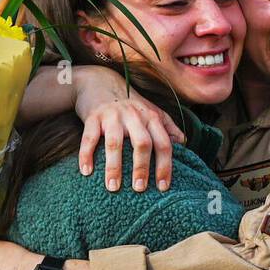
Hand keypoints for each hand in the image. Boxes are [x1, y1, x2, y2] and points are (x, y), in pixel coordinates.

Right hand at [73, 66, 182, 192]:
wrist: (100, 81)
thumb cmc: (130, 103)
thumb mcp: (151, 111)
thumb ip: (167, 126)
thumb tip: (183, 143)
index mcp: (151, 117)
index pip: (163, 143)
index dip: (165, 166)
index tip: (163, 187)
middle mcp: (134, 115)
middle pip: (142, 143)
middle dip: (141, 167)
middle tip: (139, 189)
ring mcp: (112, 115)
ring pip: (115, 142)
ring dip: (114, 166)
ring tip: (113, 187)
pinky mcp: (93, 116)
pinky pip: (89, 138)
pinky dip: (86, 155)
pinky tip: (86, 172)